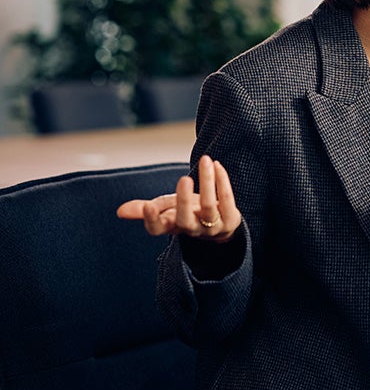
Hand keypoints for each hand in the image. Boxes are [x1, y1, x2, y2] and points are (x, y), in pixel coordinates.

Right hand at [116, 155, 241, 242]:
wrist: (220, 224)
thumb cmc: (188, 212)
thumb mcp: (167, 208)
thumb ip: (145, 209)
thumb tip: (119, 211)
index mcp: (172, 226)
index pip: (158, 229)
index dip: (151, 220)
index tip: (148, 207)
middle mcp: (192, 229)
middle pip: (185, 220)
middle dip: (183, 200)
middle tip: (183, 179)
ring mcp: (212, 226)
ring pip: (210, 207)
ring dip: (208, 182)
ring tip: (206, 160)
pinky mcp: (231, 219)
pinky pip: (227, 200)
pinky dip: (222, 181)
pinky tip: (217, 165)